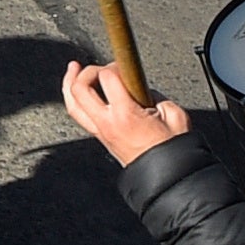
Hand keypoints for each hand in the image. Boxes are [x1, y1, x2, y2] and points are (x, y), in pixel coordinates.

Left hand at [57, 58, 187, 164]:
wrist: (168, 179)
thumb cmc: (172, 151)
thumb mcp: (175, 115)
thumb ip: (157, 96)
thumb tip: (143, 89)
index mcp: (125, 114)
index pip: (107, 77)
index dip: (114, 65)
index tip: (124, 66)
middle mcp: (107, 123)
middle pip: (80, 89)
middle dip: (85, 71)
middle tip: (97, 66)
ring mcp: (101, 132)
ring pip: (73, 104)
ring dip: (70, 83)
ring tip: (73, 69)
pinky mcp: (101, 138)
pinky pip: (79, 115)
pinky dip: (75, 100)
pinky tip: (78, 92)